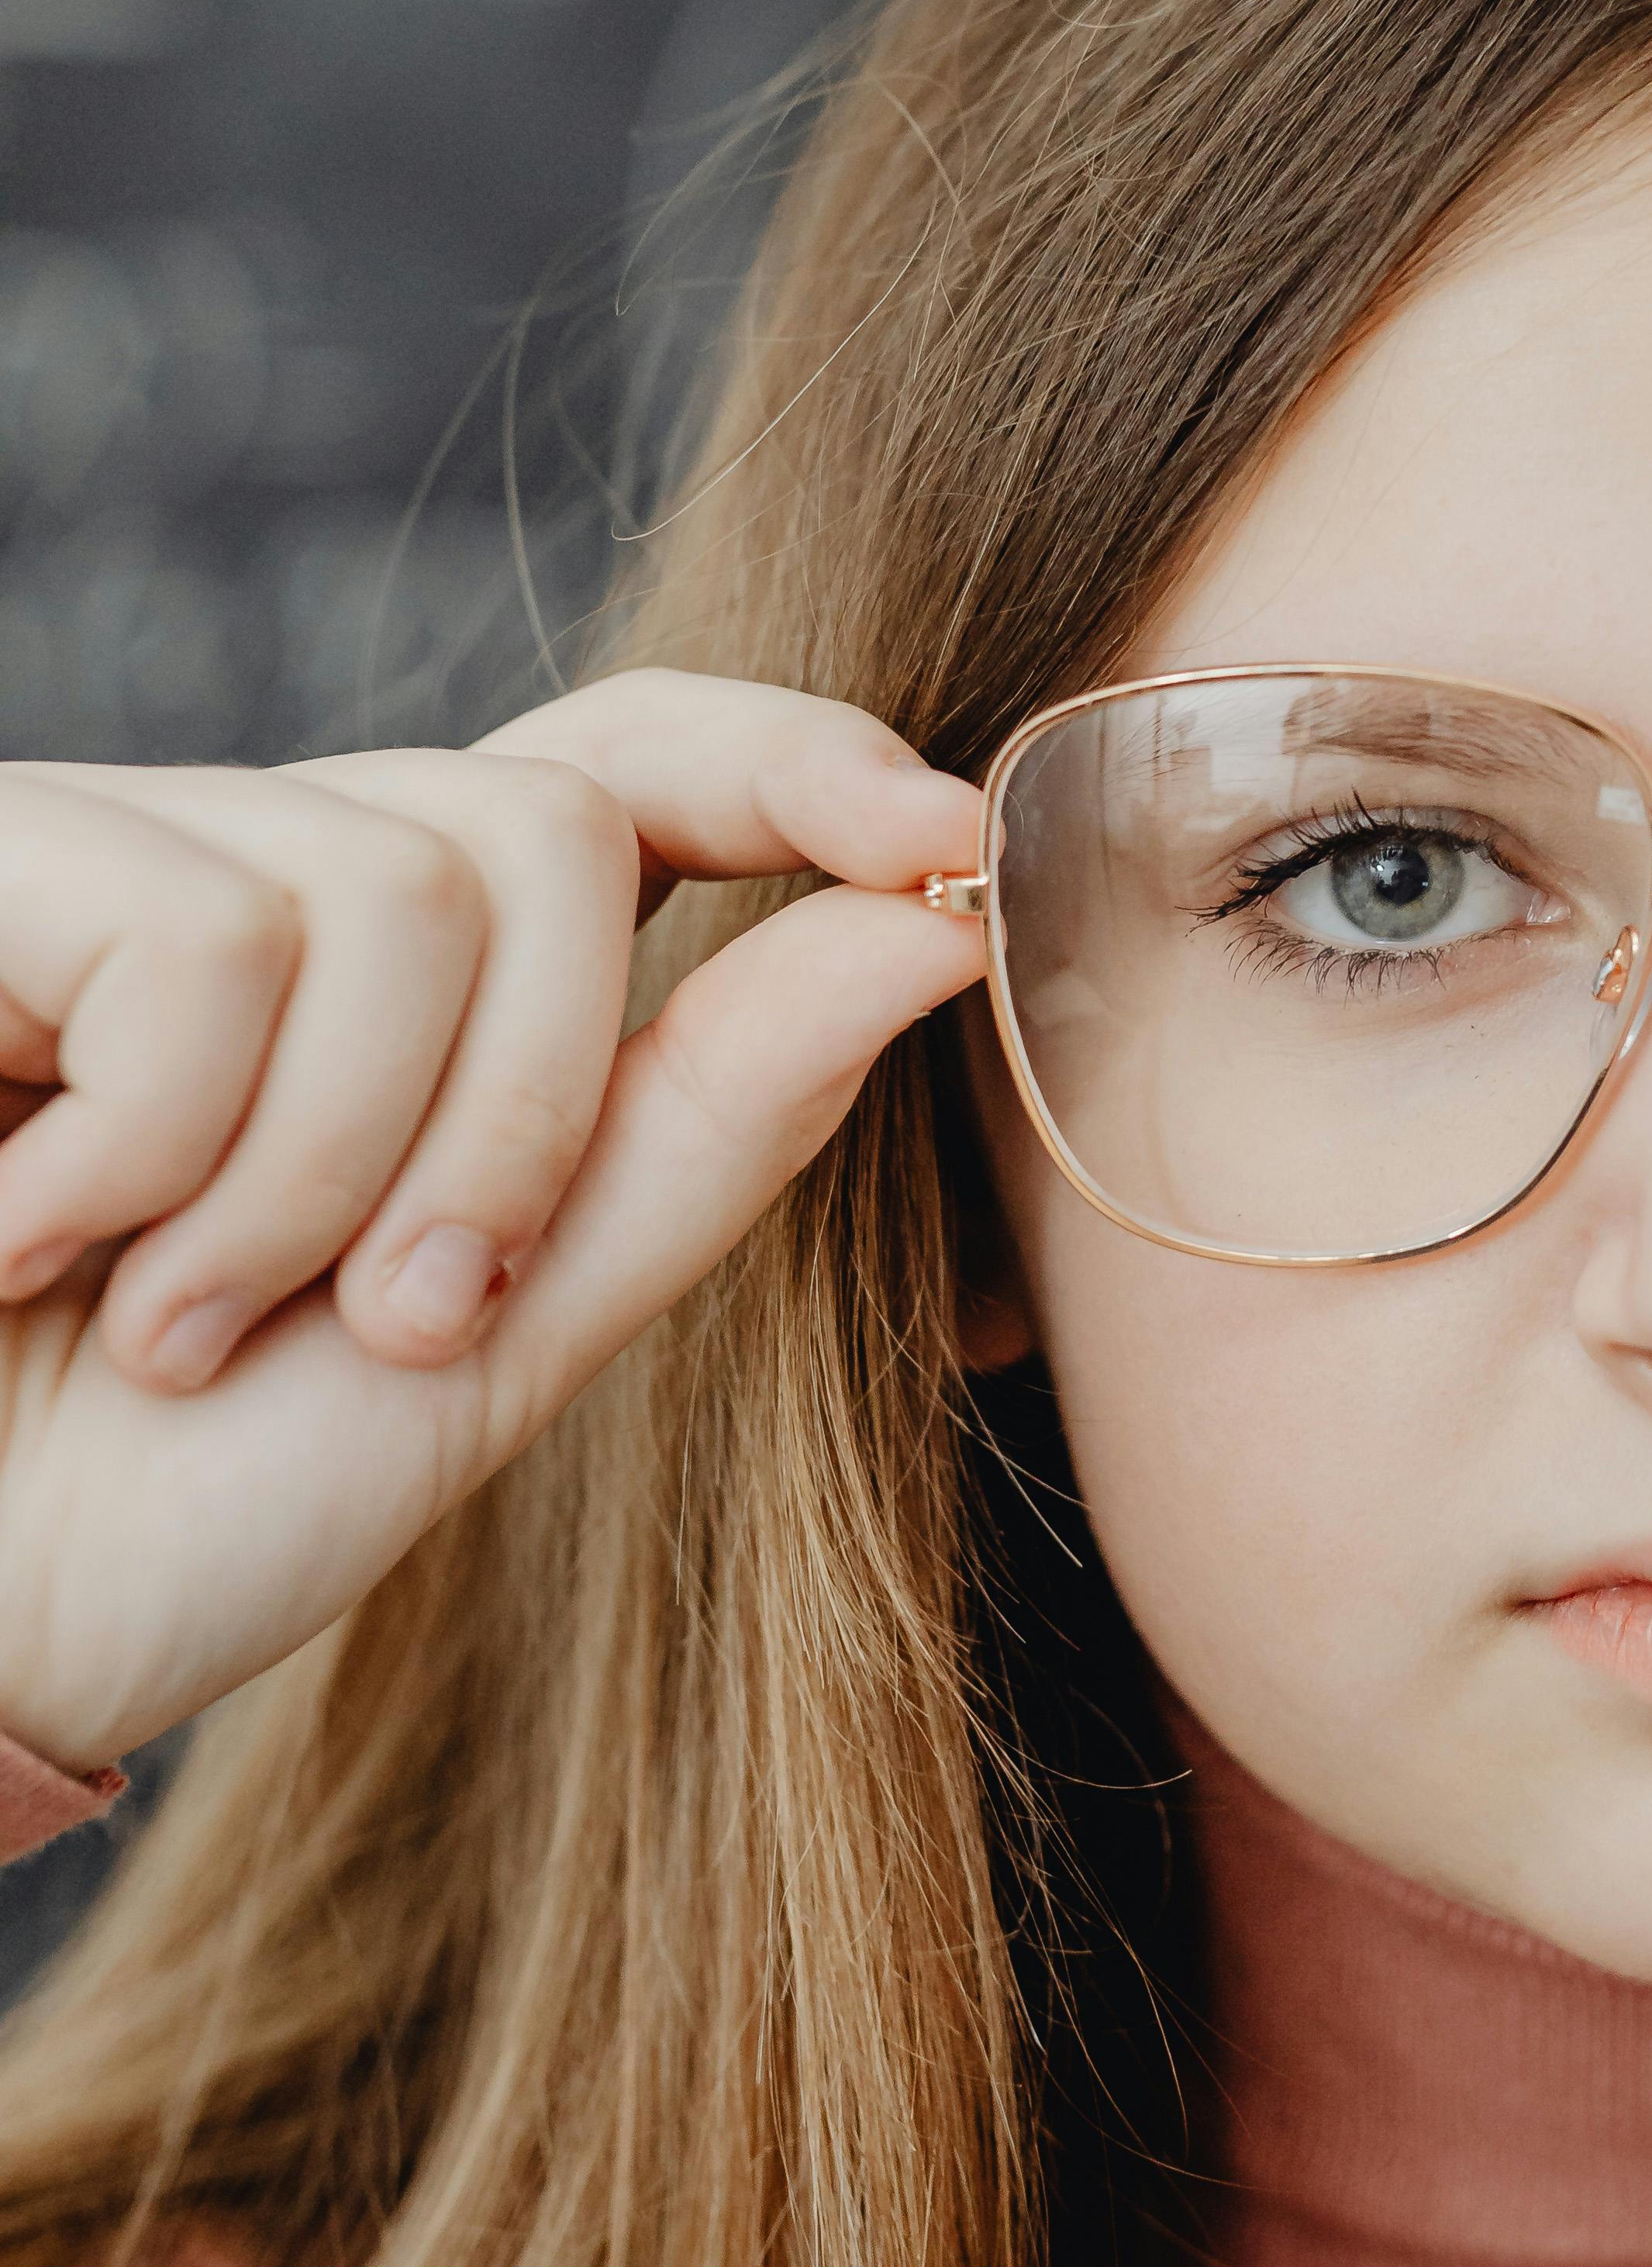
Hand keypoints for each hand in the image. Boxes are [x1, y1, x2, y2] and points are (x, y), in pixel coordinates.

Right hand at [0, 671, 987, 1777]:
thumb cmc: (172, 1502)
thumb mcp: (499, 1335)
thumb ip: (706, 1125)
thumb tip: (932, 921)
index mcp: (414, 975)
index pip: (631, 768)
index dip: (793, 764)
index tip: (945, 846)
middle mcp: (270, 871)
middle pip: (542, 838)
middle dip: (514, 1123)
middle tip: (381, 1320)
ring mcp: (118, 859)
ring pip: (390, 896)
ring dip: (316, 1181)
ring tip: (168, 1319)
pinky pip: (206, 943)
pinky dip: (155, 1152)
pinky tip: (26, 1240)